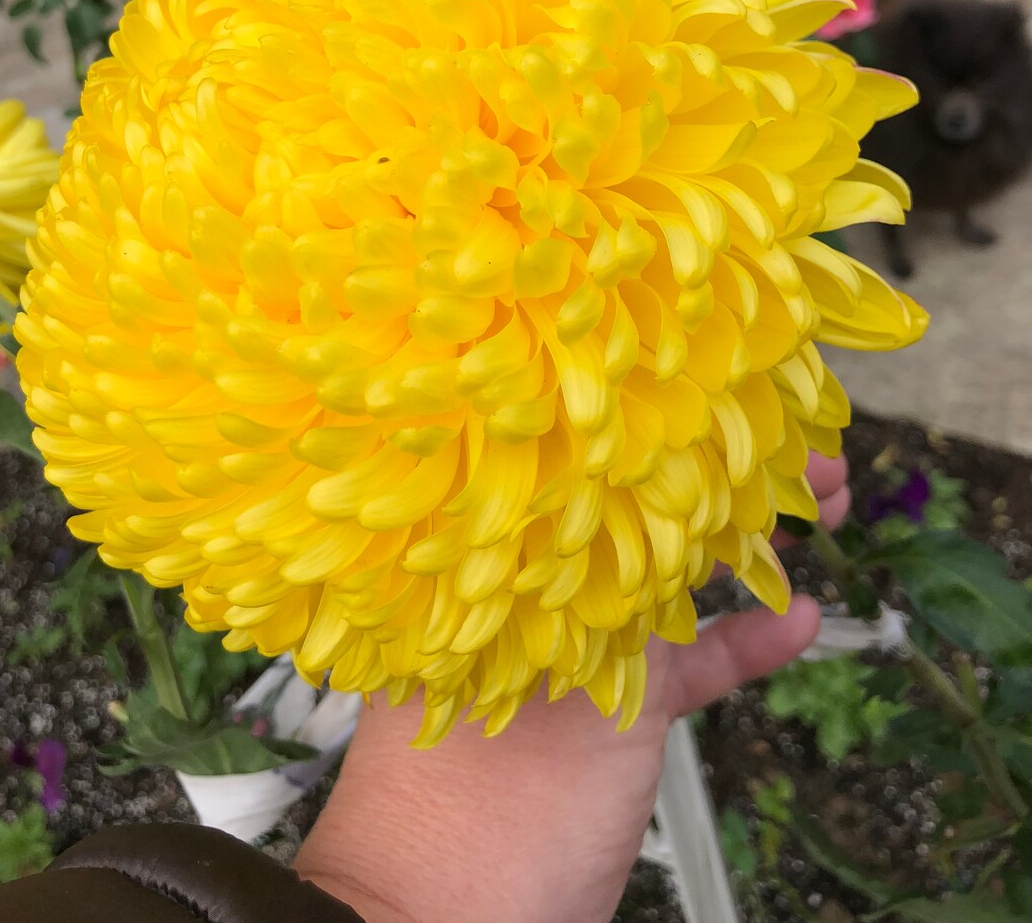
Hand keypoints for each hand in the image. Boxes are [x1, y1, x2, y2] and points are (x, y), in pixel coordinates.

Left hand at [297, 452, 850, 922]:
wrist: (451, 907)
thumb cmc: (440, 791)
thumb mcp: (504, 657)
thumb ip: (560, 572)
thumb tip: (588, 472)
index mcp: (500, 560)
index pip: (585, 473)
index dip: (652, 432)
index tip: (708, 393)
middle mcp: (546, 587)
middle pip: (643, 510)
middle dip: (717, 471)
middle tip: (793, 437)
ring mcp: (592, 645)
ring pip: (683, 574)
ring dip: (754, 541)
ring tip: (825, 498)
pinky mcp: (630, 709)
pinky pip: (700, 662)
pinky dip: (749, 640)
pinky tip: (800, 618)